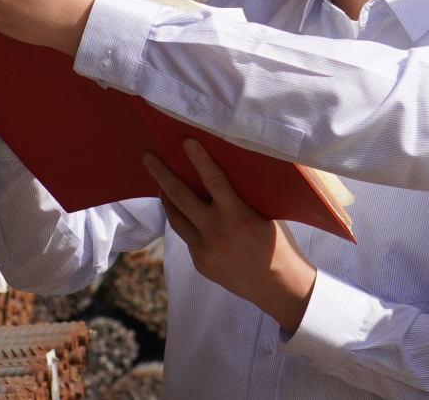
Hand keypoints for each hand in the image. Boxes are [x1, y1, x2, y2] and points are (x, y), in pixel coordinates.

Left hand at [144, 139, 316, 332]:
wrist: (279, 286)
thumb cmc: (278, 244)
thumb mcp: (266, 214)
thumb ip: (242, 198)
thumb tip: (221, 175)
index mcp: (238, 216)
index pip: (213, 180)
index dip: (199, 158)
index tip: (186, 141)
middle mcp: (216, 232)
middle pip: (180, 197)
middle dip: (162, 174)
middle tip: (149, 157)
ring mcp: (205, 250)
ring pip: (176, 218)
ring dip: (166, 197)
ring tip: (160, 183)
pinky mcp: (200, 263)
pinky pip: (186, 236)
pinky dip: (183, 220)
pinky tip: (183, 212)